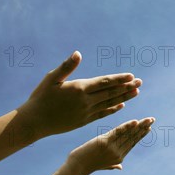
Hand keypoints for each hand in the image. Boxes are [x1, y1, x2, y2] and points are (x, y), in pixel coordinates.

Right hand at [19, 51, 140, 138]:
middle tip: (140, 82)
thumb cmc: (40, 97)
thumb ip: (66, 66)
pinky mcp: (84, 121)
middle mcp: (85, 101)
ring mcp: (86, 112)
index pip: (104, 82)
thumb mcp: (52, 78)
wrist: (34, 122)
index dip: (119, 79)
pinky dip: (113, 109)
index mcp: (79, 88)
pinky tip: (122, 105)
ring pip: (109, 103)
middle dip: (127, 87)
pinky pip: (102, 114)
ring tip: (136, 92)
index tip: (131, 76)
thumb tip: (78, 53)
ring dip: (124, 97)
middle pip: (111, 93)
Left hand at [65, 117, 154, 174]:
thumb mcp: (103, 165)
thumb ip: (113, 165)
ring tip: (148, 119)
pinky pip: (118, 132)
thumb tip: (120, 168)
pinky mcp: (105, 142)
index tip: (148, 128)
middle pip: (133, 138)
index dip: (140, 135)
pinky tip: (135, 121)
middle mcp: (118, 153)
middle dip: (143, 128)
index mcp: (119, 158)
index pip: (132, 144)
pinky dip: (127, 126)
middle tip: (152, 119)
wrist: (77, 167)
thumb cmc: (88, 164)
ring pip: (128, 134)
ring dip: (139, 126)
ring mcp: (112, 148)